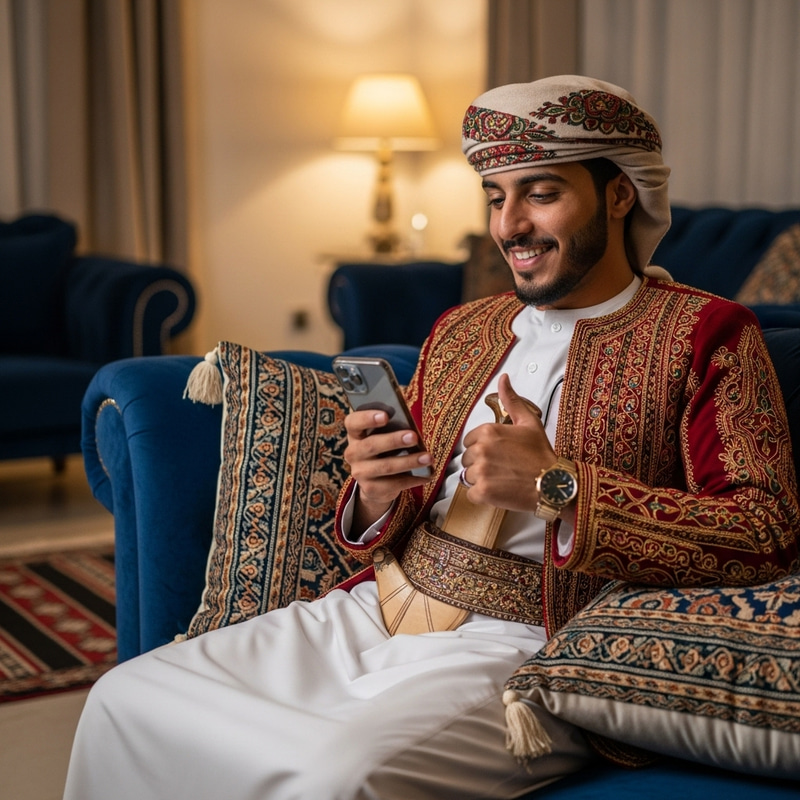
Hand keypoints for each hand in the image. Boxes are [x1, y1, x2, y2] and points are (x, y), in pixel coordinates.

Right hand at [343, 409, 431, 531]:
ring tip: (428, 458)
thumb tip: (412, 428)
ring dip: (409, 461)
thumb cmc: (383, 450)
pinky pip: (394, 484)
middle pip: (371, 445)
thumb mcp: (382, 437)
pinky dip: (413, 479)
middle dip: (394, 440)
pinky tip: (426, 475)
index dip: (367, 418)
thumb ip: (392, 429)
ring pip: (386, 466)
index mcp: (355, 434)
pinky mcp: (371, 489)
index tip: (386, 416)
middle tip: (414, 437)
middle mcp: (353, 453)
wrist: (374, 482)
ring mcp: (360, 472)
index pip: (353, 423)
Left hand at [461, 374, 556, 511]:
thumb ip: (511, 400)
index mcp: (488, 431)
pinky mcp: (483, 492)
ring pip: (469, 477)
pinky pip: (471, 494)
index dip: (483, 449)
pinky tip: (499, 491)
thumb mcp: (528, 422)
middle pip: (468, 459)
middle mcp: (481, 450)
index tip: (498, 454)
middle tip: (502, 468)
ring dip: (482, 480)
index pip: (470, 441)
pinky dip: (483, 496)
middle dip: (481, 464)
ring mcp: (481, 471)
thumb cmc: (541, 454)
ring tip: (503, 479)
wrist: (553, 484)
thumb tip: (503, 378)